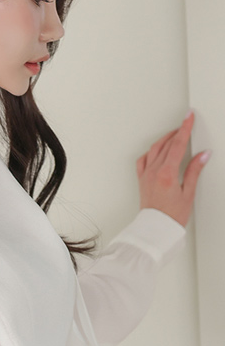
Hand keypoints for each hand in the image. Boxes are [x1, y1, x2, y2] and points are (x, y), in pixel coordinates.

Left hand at [136, 109, 210, 227]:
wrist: (156, 228)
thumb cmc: (172, 215)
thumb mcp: (189, 193)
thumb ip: (194, 171)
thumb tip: (203, 154)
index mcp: (166, 173)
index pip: (177, 145)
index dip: (184, 128)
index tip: (189, 117)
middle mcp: (153, 171)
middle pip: (166, 145)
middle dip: (177, 131)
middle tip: (186, 122)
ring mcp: (145, 175)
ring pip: (154, 150)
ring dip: (164, 139)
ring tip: (174, 134)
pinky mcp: (141, 180)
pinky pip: (143, 160)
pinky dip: (151, 152)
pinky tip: (157, 150)